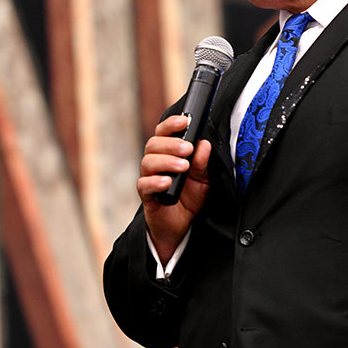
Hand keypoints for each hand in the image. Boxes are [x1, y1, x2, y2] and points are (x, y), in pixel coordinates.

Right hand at [138, 115, 211, 264]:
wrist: (182, 226)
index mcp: (168, 154)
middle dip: (171, 144)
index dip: (171, 124)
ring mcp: (149, 179)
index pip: (164, 133)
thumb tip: (203, 144)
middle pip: (153, 144)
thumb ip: (202, 163)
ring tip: (183, 167)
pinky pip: (144, 185)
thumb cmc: (189, 198)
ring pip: (148, 162)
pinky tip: (167, 182)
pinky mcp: (147, 196)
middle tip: (188, 149)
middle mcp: (155, 163)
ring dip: (166, 161)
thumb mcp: (203, 180)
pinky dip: (155, 181)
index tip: (184, 121)